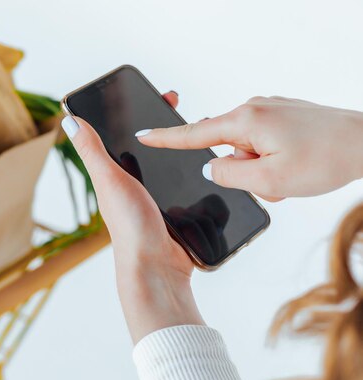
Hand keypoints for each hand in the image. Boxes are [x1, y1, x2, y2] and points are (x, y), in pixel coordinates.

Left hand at [61, 92, 204, 343]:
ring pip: (172, 164)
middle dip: (169, 125)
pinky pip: (188, 184)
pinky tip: (212, 161)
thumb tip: (70, 119)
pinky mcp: (178, 211)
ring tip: (203, 130)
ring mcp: (157, 197)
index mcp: (115, 174)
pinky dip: (198, 170)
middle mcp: (134, 184)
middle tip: (184, 107)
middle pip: (152, 146)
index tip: (160, 95)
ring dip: (186, 147)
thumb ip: (93, 152)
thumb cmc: (130, 227)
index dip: (140, 112)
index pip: (126, 134)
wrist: (159, 269)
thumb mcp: (110, 182)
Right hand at [136, 96, 362, 200]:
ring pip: (247, 150)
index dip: (164, 138)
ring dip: (262, 169)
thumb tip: (210, 167)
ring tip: (291, 173)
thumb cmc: (326, 158)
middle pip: (226, 150)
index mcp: (245, 121)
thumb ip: (228, 175)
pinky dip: (273, 160)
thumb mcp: (269, 179)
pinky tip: (296, 163)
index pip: (193, 133)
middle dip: (243, 171)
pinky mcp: (282, 116)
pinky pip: (263, 144)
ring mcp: (270, 110)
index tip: (142, 135)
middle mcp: (254, 109)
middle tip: (275, 181)